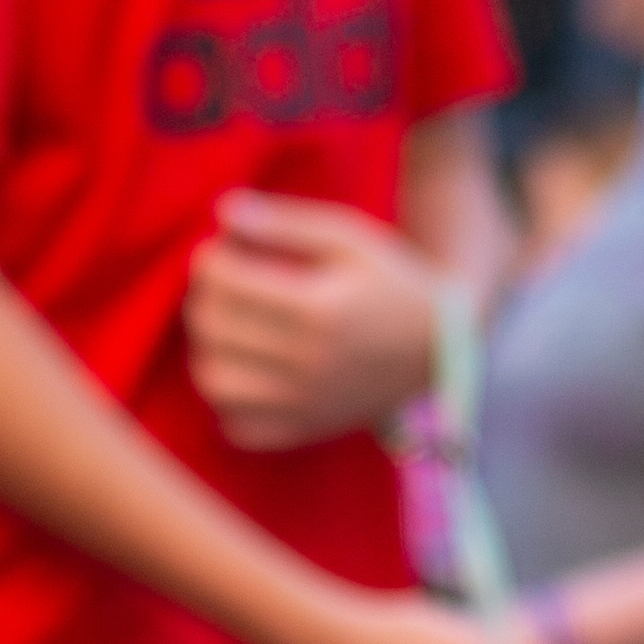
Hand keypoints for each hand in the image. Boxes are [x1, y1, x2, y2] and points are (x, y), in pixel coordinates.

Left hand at [185, 190, 443, 452]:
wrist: (441, 347)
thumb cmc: (391, 281)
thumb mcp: (348, 237)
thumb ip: (284, 223)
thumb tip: (222, 214)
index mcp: (317, 308)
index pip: (224, 281)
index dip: (210, 258)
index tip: (224, 250)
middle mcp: (308, 362)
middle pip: (213, 328)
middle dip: (203, 297)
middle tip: (222, 285)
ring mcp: (304, 403)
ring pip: (214, 382)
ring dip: (206, 349)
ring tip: (225, 328)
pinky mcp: (305, 430)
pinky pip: (237, 427)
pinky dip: (226, 402)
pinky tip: (243, 373)